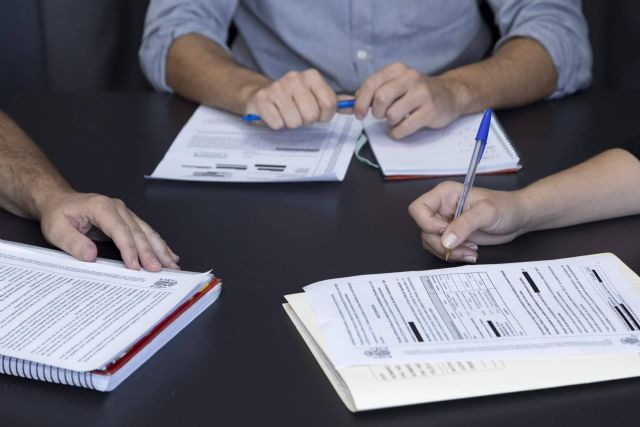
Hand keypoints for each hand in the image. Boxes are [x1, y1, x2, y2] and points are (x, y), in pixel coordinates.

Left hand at [38, 191, 179, 270]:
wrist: (59, 201)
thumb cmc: (58, 214)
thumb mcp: (56, 229)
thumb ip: (73, 242)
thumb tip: (92, 256)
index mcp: (101, 207)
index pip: (120, 230)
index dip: (129, 249)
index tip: (135, 266)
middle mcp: (117, 208)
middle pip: (138, 232)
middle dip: (150, 253)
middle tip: (158, 270)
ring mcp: (125, 213)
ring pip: (147, 232)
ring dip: (160, 250)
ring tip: (172, 265)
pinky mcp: (128, 220)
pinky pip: (146, 233)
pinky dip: (159, 245)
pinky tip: (170, 255)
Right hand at [244, 69, 337, 129]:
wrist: (261, 95)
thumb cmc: (291, 99)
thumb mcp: (314, 97)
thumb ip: (334, 101)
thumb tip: (353, 104)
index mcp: (311, 76)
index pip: (329, 104)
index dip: (323, 116)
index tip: (315, 112)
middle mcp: (295, 77)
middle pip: (312, 115)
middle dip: (305, 120)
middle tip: (297, 113)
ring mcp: (277, 87)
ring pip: (294, 122)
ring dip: (290, 123)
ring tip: (285, 113)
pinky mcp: (263, 99)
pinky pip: (278, 124)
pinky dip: (276, 124)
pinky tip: (274, 114)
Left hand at [355, 63, 461, 138]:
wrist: (449, 95)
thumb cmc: (415, 92)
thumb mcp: (394, 85)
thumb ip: (371, 93)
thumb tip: (346, 106)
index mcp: (397, 69)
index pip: (371, 84)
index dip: (360, 102)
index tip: (358, 114)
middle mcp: (410, 78)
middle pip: (380, 99)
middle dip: (376, 112)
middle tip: (381, 116)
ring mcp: (422, 94)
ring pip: (391, 115)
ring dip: (390, 122)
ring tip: (397, 119)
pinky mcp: (430, 110)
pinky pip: (404, 127)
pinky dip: (397, 132)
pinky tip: (401, 128)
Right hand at [408, 182, 528, 262]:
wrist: (518, 218)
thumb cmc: (506, 207)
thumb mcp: (487, 213)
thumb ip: (465, 225)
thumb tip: (446, 241)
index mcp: (445, 195)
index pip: (418, 208)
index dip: (428, 223)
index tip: (446, 230)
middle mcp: (441, 208)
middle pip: (423, 230)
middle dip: (441, 243)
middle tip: (463, 246)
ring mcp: (445, 223)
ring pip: (431, 242)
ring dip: (449, 252)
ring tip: (470, 251)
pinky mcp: (451, 236)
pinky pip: (441, 249)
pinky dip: (454, 255)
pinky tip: (470, 252)